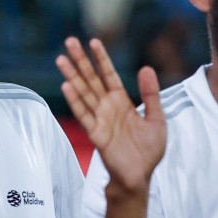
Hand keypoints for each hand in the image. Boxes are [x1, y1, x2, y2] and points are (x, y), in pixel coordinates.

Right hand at [56, 37, 165, 193]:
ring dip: (72, 75)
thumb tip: (146, 67)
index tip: (94, 41)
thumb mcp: (157, 118)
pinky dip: (75, 100)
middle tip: (69, 41)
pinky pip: (84, 114)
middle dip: (81, 60)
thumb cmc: (148, 150)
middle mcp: (107, 107)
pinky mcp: (96, 133)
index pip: (108, 75)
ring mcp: (100, 119)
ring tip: (61, 59)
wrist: (140, 175)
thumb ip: (151, 94)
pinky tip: (67, 86)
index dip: (101, 59)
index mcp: (121, 102)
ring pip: (83, 92)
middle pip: (91, 79)